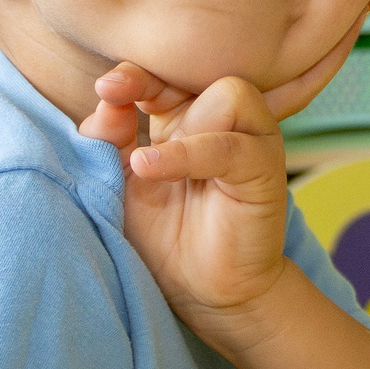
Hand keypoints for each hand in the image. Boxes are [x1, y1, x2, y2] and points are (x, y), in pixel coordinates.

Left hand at [77, 14, 365, 345]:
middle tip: (115, 93)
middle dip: (154, 81)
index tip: (104, 88)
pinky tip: (149, 168)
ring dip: (182, 124)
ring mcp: (250, 142)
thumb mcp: (120, 183)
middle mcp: (222, 122)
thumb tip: (107, 100)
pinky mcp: (265, 171)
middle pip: (199, 74)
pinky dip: (189, 153)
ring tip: (144, 165)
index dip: (136, 74)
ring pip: (229, 95)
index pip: (166, 75)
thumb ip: (109, 138)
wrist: (204, 294)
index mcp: (186, 118)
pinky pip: (231, 147)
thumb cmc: (162, 238)